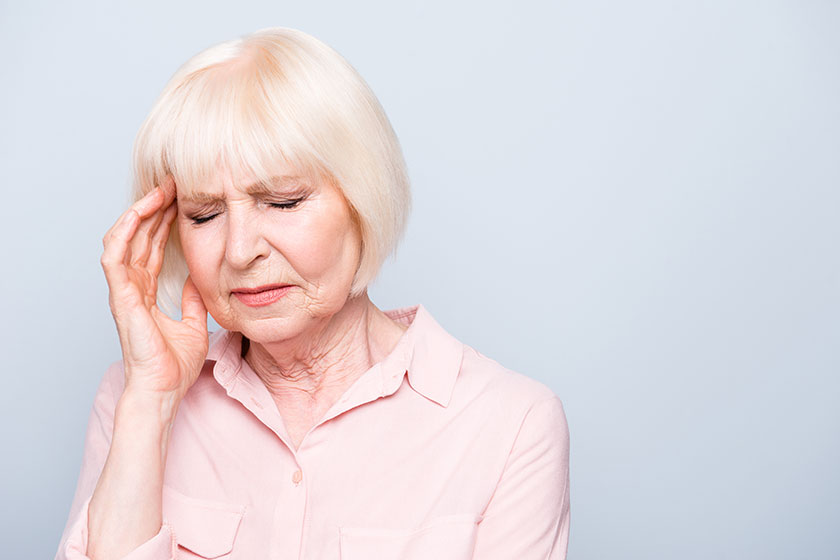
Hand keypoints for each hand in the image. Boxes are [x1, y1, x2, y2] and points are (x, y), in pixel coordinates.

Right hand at [100, 177, 208, 400]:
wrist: (163, 389)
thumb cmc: (173, 366)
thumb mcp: (194, 325)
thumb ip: (193, 302)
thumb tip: (198, 282)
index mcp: (145, 293)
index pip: (151, 248)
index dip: (163, 223)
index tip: (180, 201)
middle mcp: (131, 287)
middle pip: (139, 238)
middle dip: (154, 209)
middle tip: (172, 185)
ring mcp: (123, 291)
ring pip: (124, 239)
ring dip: (139, 213)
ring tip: (158, 191)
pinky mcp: (120, 296)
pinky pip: (114, 257)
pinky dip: (124, 233)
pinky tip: (137, 213)